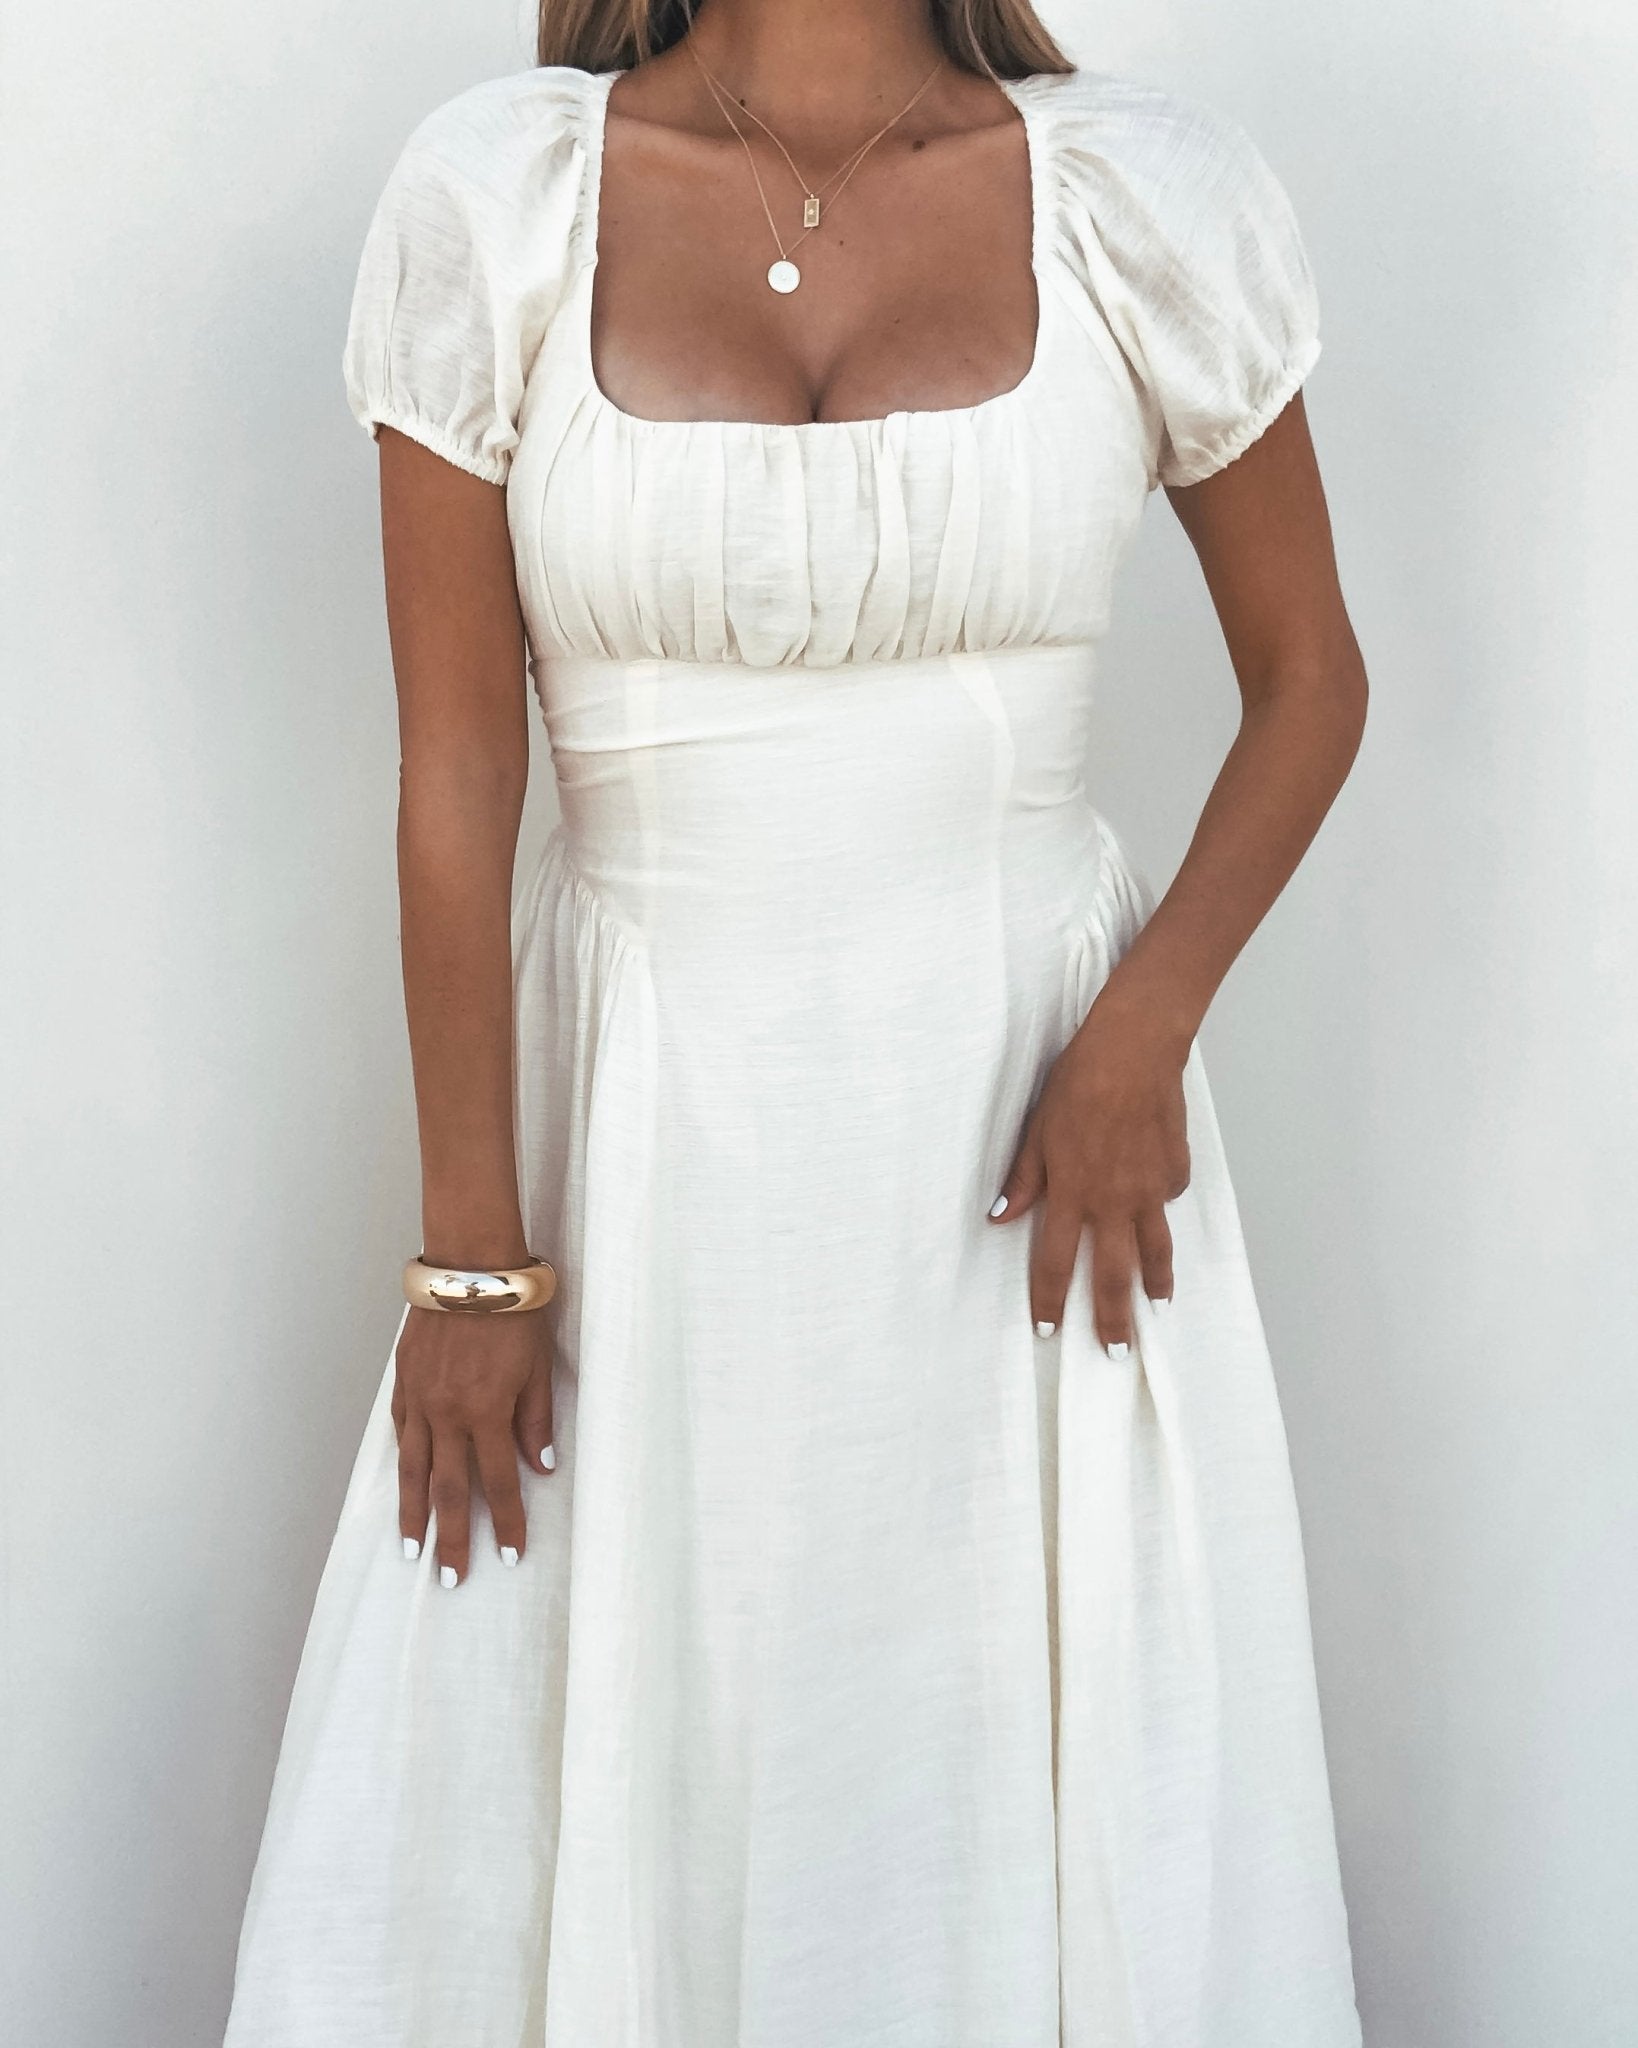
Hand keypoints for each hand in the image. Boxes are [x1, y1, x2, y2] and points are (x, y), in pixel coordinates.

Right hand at [390, 1305, 555, 1585]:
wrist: (470, 1267)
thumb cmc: (515, 1312)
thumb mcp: (539, 1366)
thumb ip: (536, 1419)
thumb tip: (539, 1467)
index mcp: (487, 1412)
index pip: (498, 1483)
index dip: (506, 1523)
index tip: (509, 1556)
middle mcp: (448, 1414)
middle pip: (449, 1490)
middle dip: (451, 1538)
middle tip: (450, 1579)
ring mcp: (420, 1400)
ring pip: (413, 1469)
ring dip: (413, 1513)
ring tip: (411, 1549)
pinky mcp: (403, 1382)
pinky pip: (400, 1433)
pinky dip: (402, 1462)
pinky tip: (402, 1484)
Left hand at [989, 995, 1190, 1352]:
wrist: (1134, 1050)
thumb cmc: (1079, 1083)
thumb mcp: (1037, 1131)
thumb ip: (1023, 1179)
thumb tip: (999, 1217)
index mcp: (1072, 1193)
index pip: (1054, 1263)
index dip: (1050, 1301)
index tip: (1048, 1330)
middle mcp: (1113, 1201)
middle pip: (1112, 1275)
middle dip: (1112, 1319)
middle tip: (1116, 1353)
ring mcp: (1150, 1189)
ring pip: (1154, 1251)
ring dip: (1155, 1285)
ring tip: (1157, 1308)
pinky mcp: (1176, 1171)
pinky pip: (1168, 1201)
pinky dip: (1161, 1210)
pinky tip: (1158, 1210)